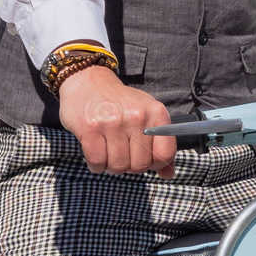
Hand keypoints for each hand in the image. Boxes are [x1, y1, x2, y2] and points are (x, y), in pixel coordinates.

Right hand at [58, 66, 177, 177]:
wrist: (88, 81)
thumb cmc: (120, 103)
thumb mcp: (146, 115)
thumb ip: (160, 144)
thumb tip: (168, 174)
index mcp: (156, 112)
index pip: (164, 154)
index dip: (156, 164)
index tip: (146, 159)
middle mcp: (137, 116)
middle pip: (140, 165)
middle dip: (130, 166)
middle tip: (122, 154)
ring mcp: (113, 122)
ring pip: (118, 166)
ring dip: (111, 166)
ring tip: (108, 152)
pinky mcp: (90, 128)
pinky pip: (97, 162)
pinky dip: (96, 165)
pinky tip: (96, 152)